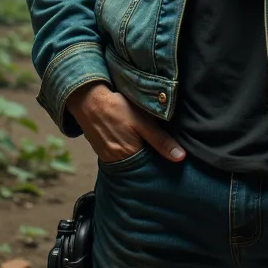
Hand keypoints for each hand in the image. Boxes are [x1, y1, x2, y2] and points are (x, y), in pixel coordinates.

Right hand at [66, 82, 185, 164]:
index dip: (160, 164)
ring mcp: (106, 158)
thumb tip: (180, 157)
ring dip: (138, 157)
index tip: (170, 161)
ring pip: (128, 163)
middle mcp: (116, 162)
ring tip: (147, 148)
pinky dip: (126, 153)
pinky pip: (118, 158)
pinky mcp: (101, 151)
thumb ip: (161, 140)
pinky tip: (132, 143)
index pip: (150, 169)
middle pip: (138, 167)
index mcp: (129, 155)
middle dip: (149, 162)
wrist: (87, 99)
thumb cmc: (117, 107)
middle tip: (160, 154)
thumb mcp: (143, 121)